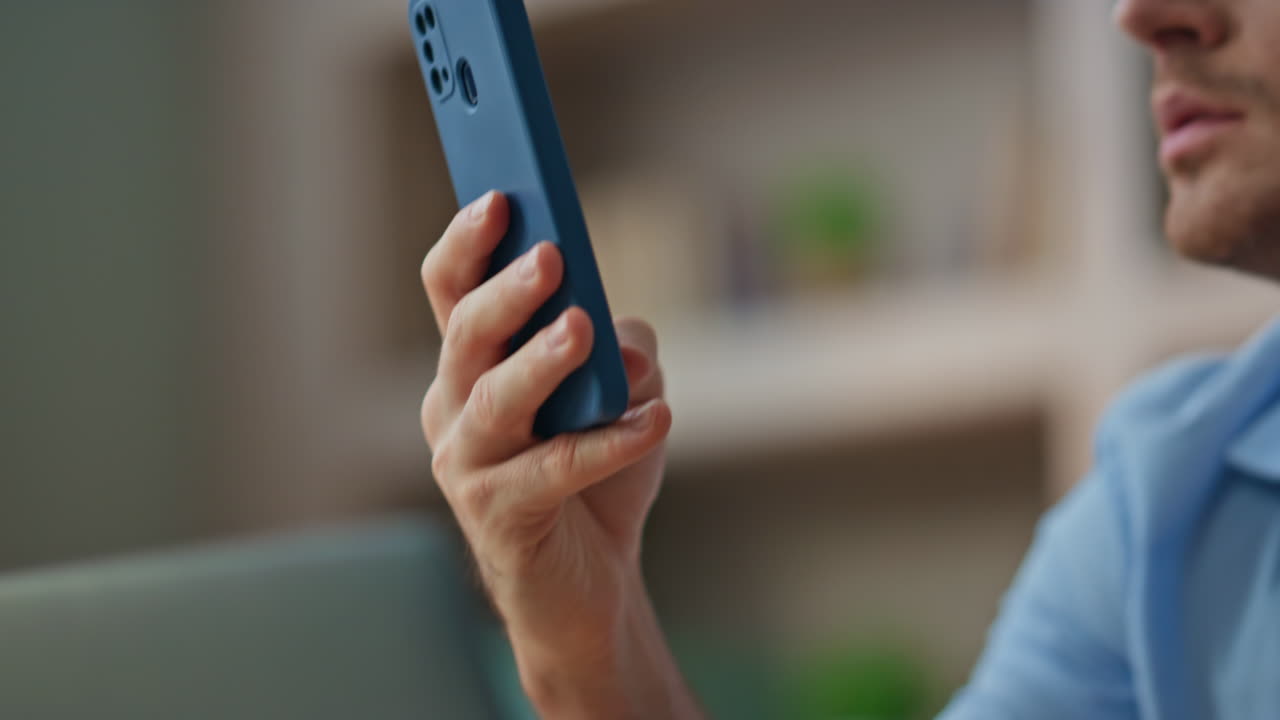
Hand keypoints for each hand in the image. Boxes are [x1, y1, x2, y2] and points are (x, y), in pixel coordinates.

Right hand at [420, 192, 699, 717]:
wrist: (589, 584)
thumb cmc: (596, 477)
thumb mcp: (620, 393)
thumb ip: (621, 348)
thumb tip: (618, 334)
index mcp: (472, 367)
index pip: (452, 293)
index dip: (469, 243)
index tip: (501, 197)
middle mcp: (455, 410)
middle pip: (466, 335)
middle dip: (505, 291)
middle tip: (549, 256)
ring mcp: (469, 467)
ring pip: (496, 400)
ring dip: (540, 361)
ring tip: (582, 329)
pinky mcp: (502, 518)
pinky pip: (556, 468)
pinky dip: (610, 440)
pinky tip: (657, 418)